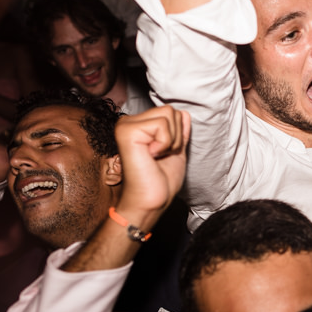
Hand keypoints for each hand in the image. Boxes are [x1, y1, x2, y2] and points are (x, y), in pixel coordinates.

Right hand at [114, 105, 189, 228]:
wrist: (152, 201)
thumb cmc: (161, 182)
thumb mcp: (176, 151)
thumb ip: (180, 132)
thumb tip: (185, 113)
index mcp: (139, 126)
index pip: (173, 112)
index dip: (178, 135)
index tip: (164, 154)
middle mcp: (130, 122)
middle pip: (171, 110)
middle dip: (176, 136)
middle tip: (160, 156)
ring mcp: (126, 125)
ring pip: (168, 114)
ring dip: (171, 141)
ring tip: (156, 156)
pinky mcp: (126, 131)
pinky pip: (162, 124)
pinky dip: (164, 144)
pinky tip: (151, 156)